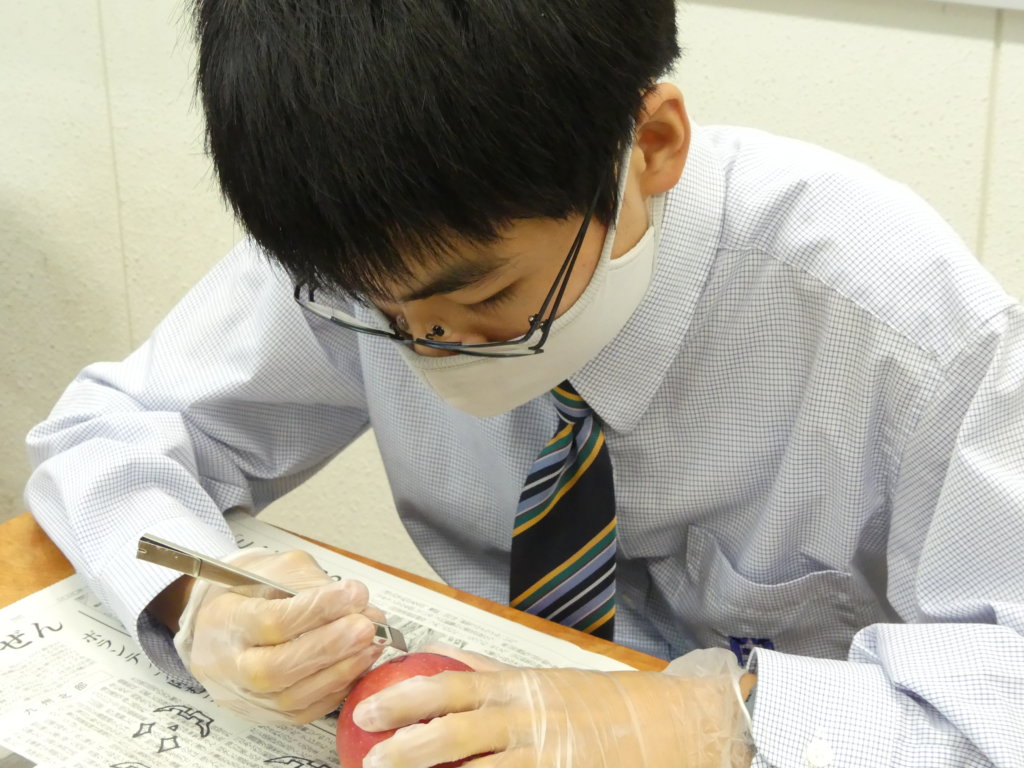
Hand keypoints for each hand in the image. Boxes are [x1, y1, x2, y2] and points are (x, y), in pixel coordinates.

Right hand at [180, 549, 385, 723]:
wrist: (217, 624)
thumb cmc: (250, 592)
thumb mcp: (274, 569)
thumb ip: (312, 583)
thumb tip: (358, 602)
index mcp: (225, 620)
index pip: (273, 620)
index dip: (318, 609)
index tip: (354, 593)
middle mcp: (229, 665)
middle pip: (278, 667)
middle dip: (330, 647)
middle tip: (367, 627)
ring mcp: (246, 696)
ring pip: (293, 697)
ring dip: (341, 670)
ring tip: (372, 645)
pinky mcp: (266, 715)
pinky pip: (305, 711)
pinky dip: (337, 690)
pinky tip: (358, 666)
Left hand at [352, 648, 752, 767]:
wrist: (672, 727)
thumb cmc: (608, 704)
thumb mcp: (547, 679)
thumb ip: (492, 672)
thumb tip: (444, 656)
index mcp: (522, 687)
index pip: (451, 685)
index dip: (405, 696)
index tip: (367, 707)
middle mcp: (528, 720)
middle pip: (453, 733)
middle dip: (405, 748)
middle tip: (368, 759)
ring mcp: (545, 758)